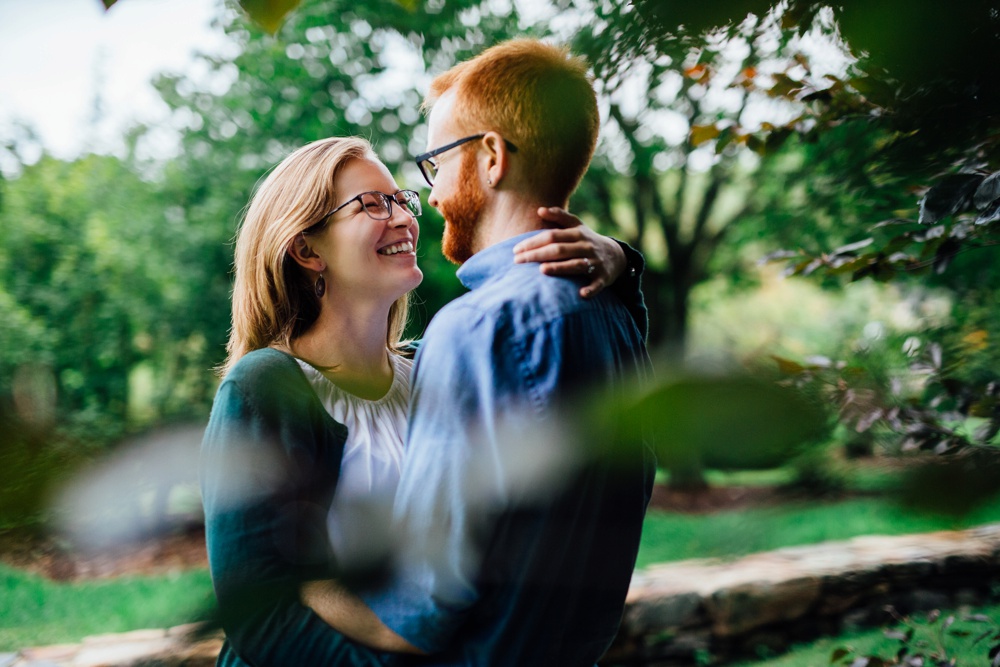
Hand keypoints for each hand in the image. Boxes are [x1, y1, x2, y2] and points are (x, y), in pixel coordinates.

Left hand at [512, 207, 626, 297]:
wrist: (616, 255)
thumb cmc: (587, 240)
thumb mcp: (577, 226)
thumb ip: (559, 216)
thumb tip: (539, 210)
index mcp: (577, 234)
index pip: (551, 236)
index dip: (533, 242)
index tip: (515, 250)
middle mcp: (585, 247)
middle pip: (559, 250)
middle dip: (537, 255)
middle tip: (517, 261)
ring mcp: (595, 262)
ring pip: (575, 265)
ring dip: (559, 268)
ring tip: (542, 270)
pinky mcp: (603, 277)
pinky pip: (596, 284)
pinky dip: (590, 289)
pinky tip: (581, 294)